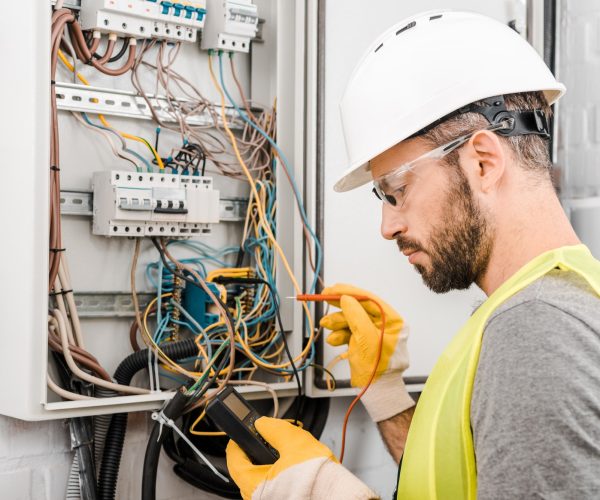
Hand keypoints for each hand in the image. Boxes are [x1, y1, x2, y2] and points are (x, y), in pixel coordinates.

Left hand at [226, 417, 377, 498]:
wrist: (340, 497)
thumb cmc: (318, 479)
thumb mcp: (295, 442)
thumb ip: (275, 430)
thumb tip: (263, 424)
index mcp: (254, 485)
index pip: (234, 460)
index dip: (237, 441)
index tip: (242, 432)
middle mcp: (258, 498)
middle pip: (248, 470)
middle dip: (257, 451)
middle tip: (267, 438)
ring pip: (263, 479)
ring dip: (271, 464)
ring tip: (287, 452)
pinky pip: (275, 487)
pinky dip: (281, 475)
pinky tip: (295, 467)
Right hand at [320, 284, 414, 420]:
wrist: (376, 392)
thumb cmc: (377, 370)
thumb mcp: (365, 339)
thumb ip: (356, 316)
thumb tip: (346, 298)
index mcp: (392, 321)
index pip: (369, 299)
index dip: (350, 292)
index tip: (333, 289)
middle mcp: (384, 324)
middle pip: (359, 308)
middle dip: (340, 308)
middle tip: (324, 299)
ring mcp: (373, 333)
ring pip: (351, 319)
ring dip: (337, 322)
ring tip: (326, 325)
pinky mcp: (364, 341)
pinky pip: (349, 331)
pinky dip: (340, 334)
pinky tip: (335, 340)